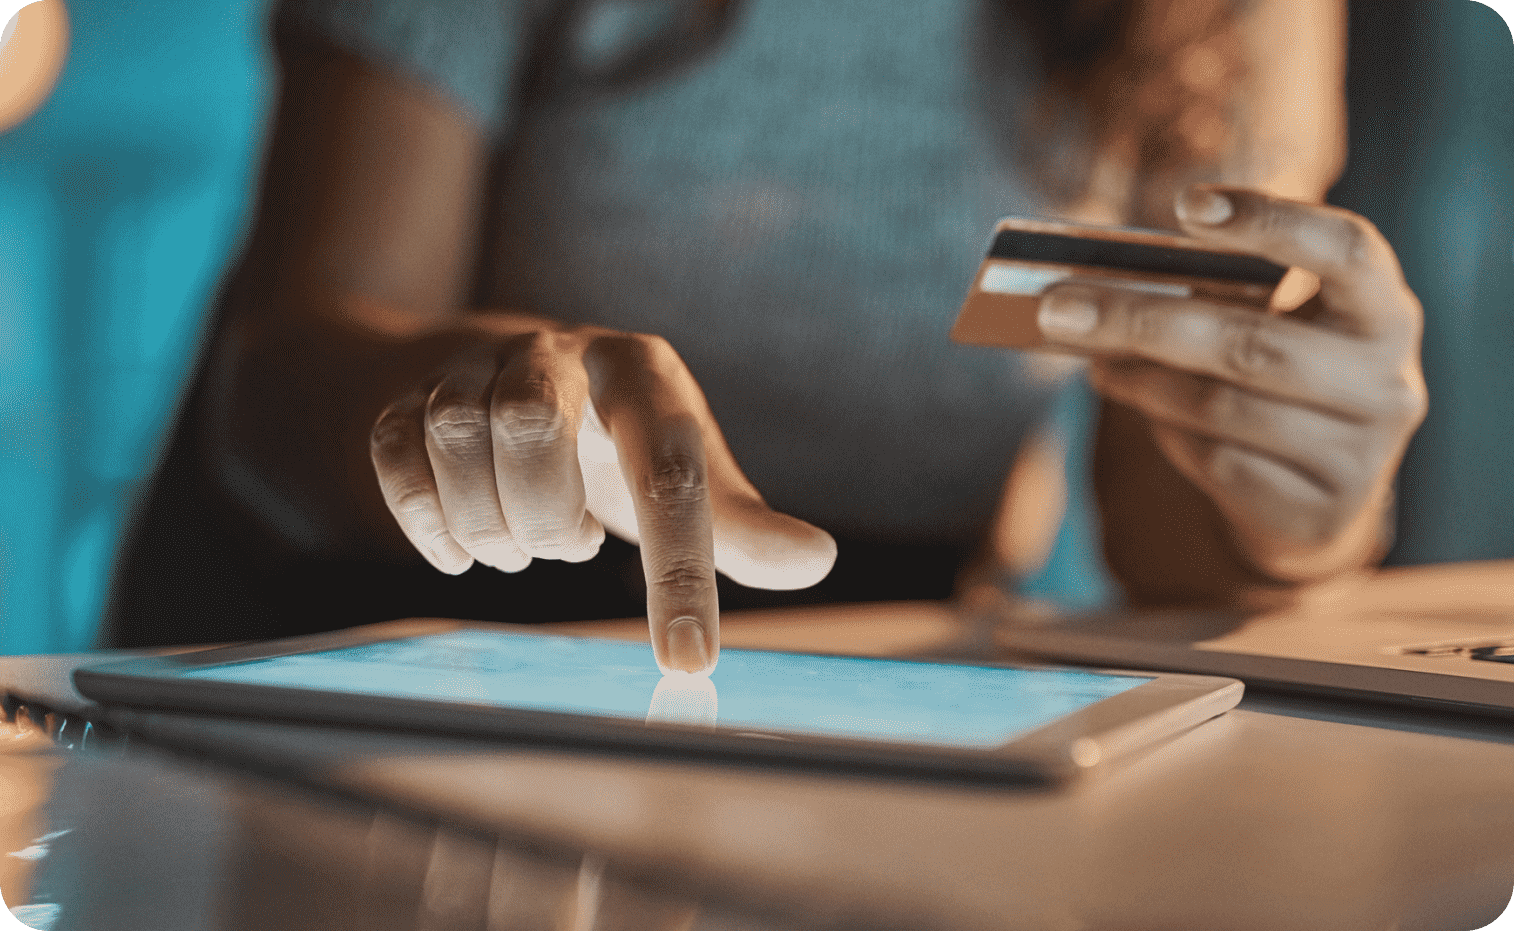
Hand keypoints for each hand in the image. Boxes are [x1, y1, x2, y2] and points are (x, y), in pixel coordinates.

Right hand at [368, 318, 836, 672]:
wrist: (508, 378)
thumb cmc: (615, 442)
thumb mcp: (683, 472)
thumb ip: (738, 523)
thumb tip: (816, 559)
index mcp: (639, 371)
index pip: (664, 467)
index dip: (678, 568)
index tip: (687, 661)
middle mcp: (555, 353)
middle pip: (528, 421)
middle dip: (545, 515)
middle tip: (570, 546)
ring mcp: (473, 369)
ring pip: (454, 436)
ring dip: (490, 523)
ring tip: (527, 543)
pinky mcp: (408, 396)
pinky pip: (393, 453)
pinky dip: (426, 520)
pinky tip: (465, 549)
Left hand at [1036, 186, 1426, 581]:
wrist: (1320, 494)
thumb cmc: (1281, 378)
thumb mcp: (1273, 326)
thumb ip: (1215, 297)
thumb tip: (1095, 286)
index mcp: (1383, 310)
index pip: (1346, 250)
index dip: (1272, 223)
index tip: (1187, 204)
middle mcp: (1387, 381)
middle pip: (1251, 343)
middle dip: (1142, 320)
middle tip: (1059, 307)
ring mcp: (1359, 454)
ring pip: (1220, 406)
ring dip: (1139, 379)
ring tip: (1094, 360)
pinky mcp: (1317, 511)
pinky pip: (1216, 461)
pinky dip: (1165, 429)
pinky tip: (1141, 407)